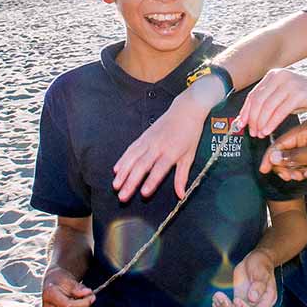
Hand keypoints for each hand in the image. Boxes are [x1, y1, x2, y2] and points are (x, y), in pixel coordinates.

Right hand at [42, 267, 95, 306]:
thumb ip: (78, 288)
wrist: (52, 284)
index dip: (83, 303)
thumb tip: (88, 293)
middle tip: (90, 297)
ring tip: (82, 299)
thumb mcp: (69, 279)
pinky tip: (77, 305)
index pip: (68, 305)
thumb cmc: (61, 280)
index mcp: (49, 294)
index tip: (92, 297)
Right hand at [112, 79, 220, 199]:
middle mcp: (158, 146)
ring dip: (123, 173)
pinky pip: (130, 149)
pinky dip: (122, 160)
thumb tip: (181, 195)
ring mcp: (148, 140)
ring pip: (132, 158)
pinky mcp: (143, 136)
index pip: (160, 169)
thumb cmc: (190, 134)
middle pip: (142, 166)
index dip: (151, 181)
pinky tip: (116, 169)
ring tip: (116, 185)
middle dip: (130, 182)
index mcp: (172, 152)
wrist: (186, 110)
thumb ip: (182, 176)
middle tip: (122, 196)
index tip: (143, 193)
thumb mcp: (190, 156)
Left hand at [212, 249, 277, 306]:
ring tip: (216, 297)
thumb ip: (258, 285)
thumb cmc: (260, 264)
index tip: (236, 300)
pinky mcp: (238, 305)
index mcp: (267, 300)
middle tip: (219, 296)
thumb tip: (252, 299)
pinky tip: (215, 301)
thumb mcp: (261, 272)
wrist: (254, 261)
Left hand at [237, 69, 306, 137]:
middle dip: (253, 120)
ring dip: (261, 123)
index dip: (245, 111)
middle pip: (258, 101)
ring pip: (267, 107)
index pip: (253, 95)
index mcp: (273, 75)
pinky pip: (279, 112)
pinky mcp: (298, 94)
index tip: (241, 124)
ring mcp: (289, 84)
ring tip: (260, 134)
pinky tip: (268, 131)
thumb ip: (268, 101)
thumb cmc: (305, 96)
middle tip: (252, 132)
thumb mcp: (284, 95)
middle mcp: (279, 76)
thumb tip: (249, 117)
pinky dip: (271, 123)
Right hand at [260, 120, 306, 183]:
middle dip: (284, 166)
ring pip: (290, 160)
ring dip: (292, 171)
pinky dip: (300, 171)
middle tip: (290, 178)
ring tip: (302, 176)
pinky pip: (299, 164)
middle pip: (283, 152)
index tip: (264, 170)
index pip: (280, 142)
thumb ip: (292, 157)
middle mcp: (305, 136)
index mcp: (305, 129)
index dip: (270, 157)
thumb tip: (271, 157)